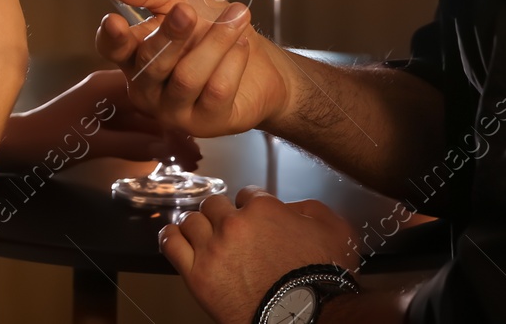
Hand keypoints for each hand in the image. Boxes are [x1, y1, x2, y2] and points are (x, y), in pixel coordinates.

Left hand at [0, 68, 201, 171]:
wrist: (14, 146)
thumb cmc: (48, 139)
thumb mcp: (94, 144)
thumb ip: (133, 145)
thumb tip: (172, 148)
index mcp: (110, 85)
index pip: (155, 94)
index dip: (178, 115)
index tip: (199, 135)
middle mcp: (111, 88)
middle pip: (153, 106)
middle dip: (176, 130)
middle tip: (198, 156)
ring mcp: (106, 104)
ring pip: (144, 119)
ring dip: (165, 139)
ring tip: (189, 161)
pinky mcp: (100, 119)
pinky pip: (132, 128)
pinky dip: (148, 142)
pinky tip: (165, 157)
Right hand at [94, 0, 290, 138]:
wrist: (261, 64)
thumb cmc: (210, 29)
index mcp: (134, 57)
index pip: (113, 49)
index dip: (111, 37)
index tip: (115, 21)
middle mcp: (147, 89)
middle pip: (151, 63)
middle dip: (172, 33)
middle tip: (188, 10)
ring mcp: (174, 111)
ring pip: (187, 77)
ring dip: (215, 41)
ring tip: (238, 16)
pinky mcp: (206, 123)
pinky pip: (216, 90)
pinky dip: (233, 62)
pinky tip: (242, 45)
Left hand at [160, 188, 358, 323]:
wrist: (306, 318)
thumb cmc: (321, 280)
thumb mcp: (334, 230)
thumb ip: (310, 208)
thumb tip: (292, 207)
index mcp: (263, 209)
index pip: (247, 194)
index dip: (251, 206)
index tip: (253, 218)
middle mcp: (233, 224)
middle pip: (214, 204)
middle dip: (222, 214)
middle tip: (228, 228)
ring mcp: (212, 250)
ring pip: (191, 220)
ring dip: (198, 225)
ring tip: (203, 234)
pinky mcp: (197, 276)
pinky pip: (172, 245)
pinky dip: (171, 237)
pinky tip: (174, 236)